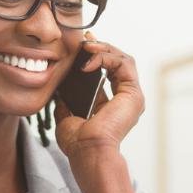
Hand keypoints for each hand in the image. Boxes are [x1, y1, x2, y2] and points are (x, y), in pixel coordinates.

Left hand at [54, 32, 143, 161]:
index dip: (97, 56)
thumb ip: (65, 104)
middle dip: (102, 47)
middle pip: (119, 62)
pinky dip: (107, 57)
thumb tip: (58, 92)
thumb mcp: (67, 118)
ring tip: (87, 46)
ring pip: (124, 59)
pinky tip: (89, 60)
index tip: (82, 47)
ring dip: (105, 49)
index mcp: (113, 105)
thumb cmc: (79, 143)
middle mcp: (126, 100)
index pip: (110, 72)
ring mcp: (133, 96)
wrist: (88, 152)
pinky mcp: (133, 94)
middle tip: (85, 39)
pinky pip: (123, 64)